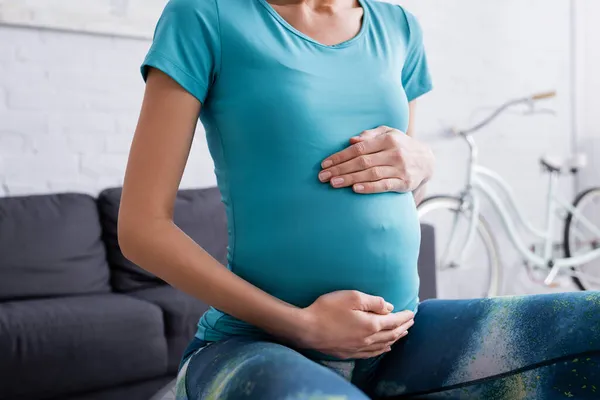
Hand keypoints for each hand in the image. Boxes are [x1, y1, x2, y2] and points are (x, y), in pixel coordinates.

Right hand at [297, 290, 414, 359]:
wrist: (307, 329)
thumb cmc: (327, 309)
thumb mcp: (351, 297)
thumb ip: (373, 302)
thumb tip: (389, 307)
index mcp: (371, 324)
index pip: (394, 321)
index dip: (405, 316)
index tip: (413, 312)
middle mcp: (368, 339)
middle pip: (392, 334)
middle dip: (403, 327)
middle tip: (411, 321)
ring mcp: (358, 348)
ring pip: (384, 345)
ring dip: (396, 338)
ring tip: (403, 333)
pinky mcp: (349, 353)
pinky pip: (372, 353)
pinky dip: (383, 349)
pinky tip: (385, 348)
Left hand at [319, 126, 434, 193]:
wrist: (427, 161)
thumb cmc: (401, 146)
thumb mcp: (388, 134)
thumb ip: (370, 135)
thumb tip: (351, 140)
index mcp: (388, 139)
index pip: (358, 148)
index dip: (340, 156)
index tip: (324, 164)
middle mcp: (394, 153)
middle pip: (362, 162)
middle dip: (340, 169)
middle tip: (323, 177)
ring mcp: (400, 168)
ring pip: (371, 174)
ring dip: (350, 179)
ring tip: (333, 183)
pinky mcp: (404, 183)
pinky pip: (384, 186)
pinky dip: (369, 187)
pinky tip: (355, 189)